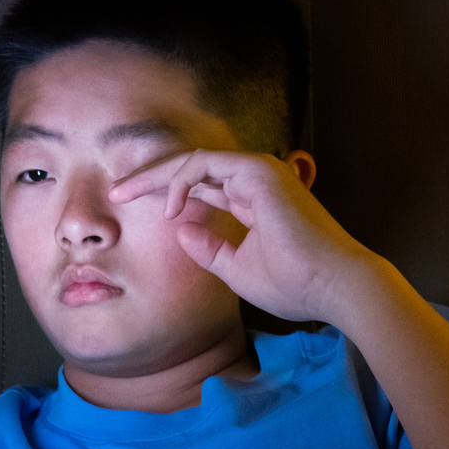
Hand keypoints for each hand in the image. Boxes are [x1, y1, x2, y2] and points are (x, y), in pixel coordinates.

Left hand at [108, 148, 384, 324]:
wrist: (333, 288)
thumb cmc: (296, 284)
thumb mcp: (237, 269)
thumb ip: (210, 249)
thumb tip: (180, 229)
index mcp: (254, 201)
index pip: (203, 185)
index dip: (165, 192)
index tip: (130, 206)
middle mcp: (256, 181)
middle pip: (194, 168)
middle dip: (151, 176)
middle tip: (116, 191)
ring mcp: (260, 173)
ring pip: (195, 160)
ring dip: (157, 173)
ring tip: (125, 192)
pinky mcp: (259, 173)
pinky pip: (206, 164)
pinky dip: (181, 179)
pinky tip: (168, 205)